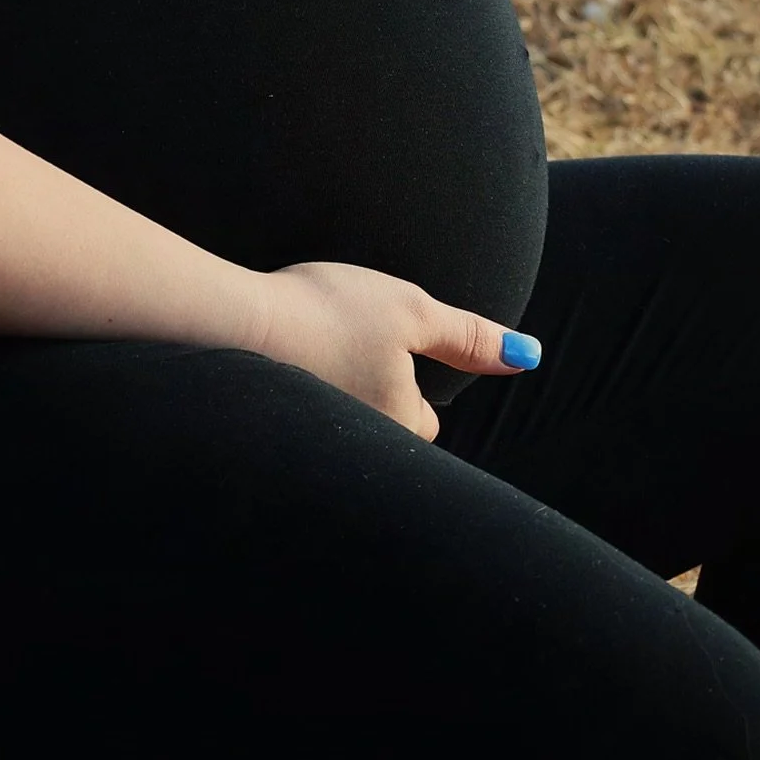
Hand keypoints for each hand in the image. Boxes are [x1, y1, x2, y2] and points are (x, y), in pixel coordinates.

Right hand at [250, 258, 539, 441]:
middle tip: (341, 355)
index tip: (380, 350)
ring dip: (334, 402)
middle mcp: (362, 449)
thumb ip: (469, 335)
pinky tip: (277, 376)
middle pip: (383, 430)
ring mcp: (316, 450)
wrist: (229, 322)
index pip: (425, 418)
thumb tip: (530, 355)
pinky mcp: (274, 442)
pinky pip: (303, 432)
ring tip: (308, 361)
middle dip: (372, 403)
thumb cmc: (326, 311)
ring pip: (343, 429)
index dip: (410, 383)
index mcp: (401, 422)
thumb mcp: (410, 309)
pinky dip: (296, 407)